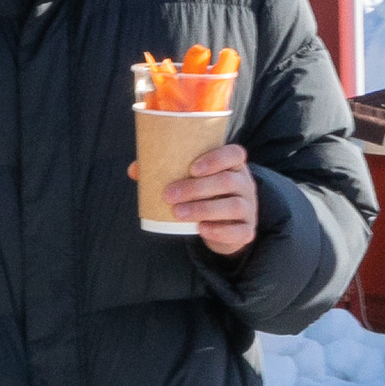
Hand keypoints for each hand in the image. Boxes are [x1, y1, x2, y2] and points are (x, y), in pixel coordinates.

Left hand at [130, 140, 259, 256]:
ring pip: (233, 206)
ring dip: (203, 209)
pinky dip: (220, 231)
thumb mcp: (191, 181)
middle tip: (169, 195)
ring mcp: (249, 208)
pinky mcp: (247, 230)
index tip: (192, 168)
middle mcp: (246, 184)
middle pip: (228, 181)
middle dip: (197, 188)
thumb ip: (165, 172)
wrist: (224, 226)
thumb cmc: (204, 195)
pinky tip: (202, 229)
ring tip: (178, 213)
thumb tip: (134, 170)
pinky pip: (240, 231)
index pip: (235, 154)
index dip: (216, 159)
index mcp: (233, 165)